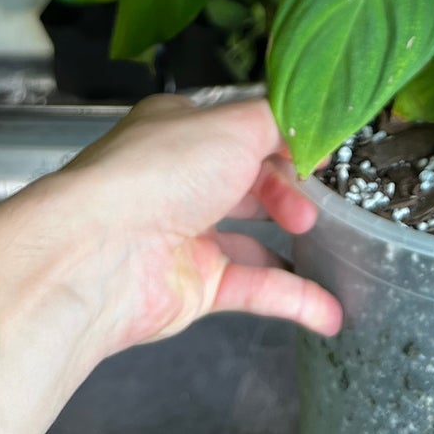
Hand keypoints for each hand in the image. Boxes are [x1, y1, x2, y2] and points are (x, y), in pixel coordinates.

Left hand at [31, 95, 341, 367]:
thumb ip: (277, 122)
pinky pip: (251, 288)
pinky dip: (291, 299)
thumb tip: (307, 124)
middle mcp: (180, 180)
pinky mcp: (193, 287)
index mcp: (180, 131)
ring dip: (294, 246)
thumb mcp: (232, 125)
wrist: (100, 254)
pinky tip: (329, 311)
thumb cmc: (160, 173)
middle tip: (310, 208)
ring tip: (333, 250)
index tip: (322, 155)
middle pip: (250, 182)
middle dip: (288, 192)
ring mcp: (185, 235)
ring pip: (252, 239)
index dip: (283, 141)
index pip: (241, 130)